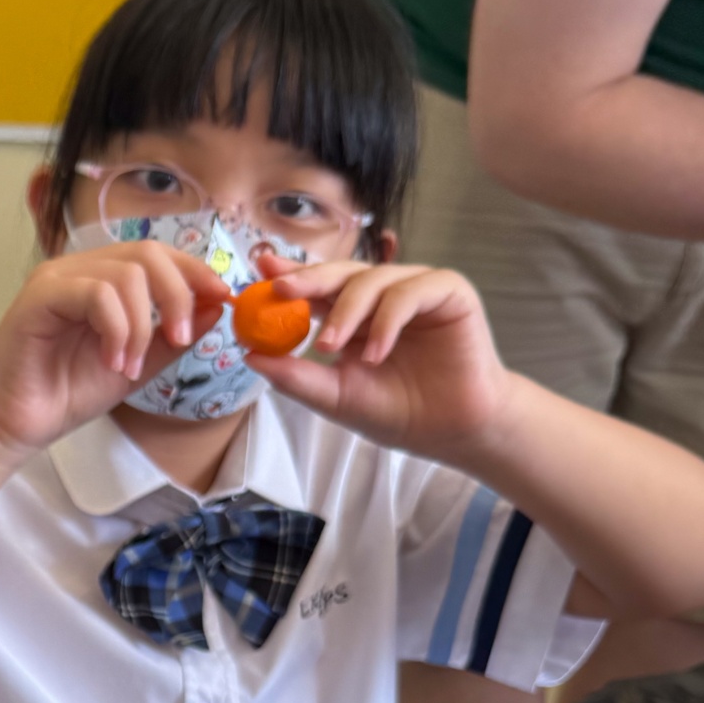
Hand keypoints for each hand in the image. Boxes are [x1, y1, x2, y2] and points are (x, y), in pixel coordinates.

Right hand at [0, 243, 231, 454]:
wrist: (15, 425)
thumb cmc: (66, 394)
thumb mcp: (136, 365)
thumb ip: (171, 337)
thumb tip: (216, 305)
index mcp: (101, 279)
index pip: (158, 255)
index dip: (196, 271)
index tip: (224, 298)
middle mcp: (79, 269)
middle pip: (148, 253)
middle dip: (178, 294)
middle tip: (182, 340)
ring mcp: (57, 278)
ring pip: (126, 274)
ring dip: (142, 326)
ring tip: (129, 366)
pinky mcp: (39, 295)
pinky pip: (96, 294)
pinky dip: (116, 330)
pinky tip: (110, 362)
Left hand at [245, 260, 517, 457]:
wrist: (453, 431)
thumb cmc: (399, 413)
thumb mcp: (336, 397)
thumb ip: (296, 377)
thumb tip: (250, 356)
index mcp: (354, 315)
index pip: (317, 288)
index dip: (290, 276)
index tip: (260, 271)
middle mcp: (383, 296)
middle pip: (340, 273)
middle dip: (308, 279)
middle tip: (282, 290)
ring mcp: (416, 290)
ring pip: (372, 280)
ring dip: (347, 313)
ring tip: (331, 348)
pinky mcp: (449, 291)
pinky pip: (410, 292)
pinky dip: (387, 320)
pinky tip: (377, 353)